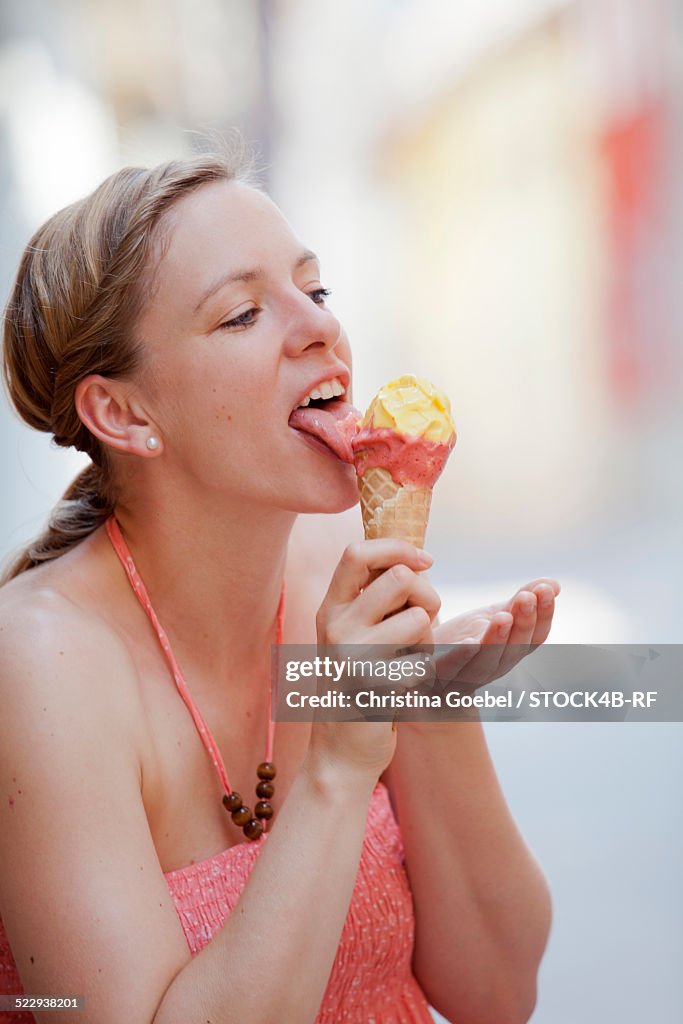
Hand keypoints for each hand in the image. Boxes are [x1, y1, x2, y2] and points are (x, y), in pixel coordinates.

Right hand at [307, 540, 439, 778]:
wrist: (339, 753)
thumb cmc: (358, 687)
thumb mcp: (351, 635)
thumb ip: (371, 600)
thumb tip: (412, 561)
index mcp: (330, 608)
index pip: (358, 551)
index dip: (398, 548)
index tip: (426, 562)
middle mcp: (335, 625)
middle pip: (400, 577)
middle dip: (427, 596)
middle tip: (425, 623)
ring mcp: (352, 655)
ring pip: (418, 618)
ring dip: (430, 639)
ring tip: (412, 660)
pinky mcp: (374, 685)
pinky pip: (423, 661)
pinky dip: (425, 674)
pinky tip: (406, 689)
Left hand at [429, 578, 559, 692]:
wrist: (418, 665)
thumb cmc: (460, 640)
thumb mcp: (492, 617)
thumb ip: (519, 602)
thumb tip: (553, 584)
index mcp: (510, 652)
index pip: (536, 636)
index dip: (544, 614)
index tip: (546, 589)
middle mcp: (494, 669)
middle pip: (516, 650)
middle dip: (524, 623)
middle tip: (527, 596)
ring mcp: (466, 678)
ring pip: (487, 661)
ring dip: (497, 639)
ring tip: (503, 616)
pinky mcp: (437, 677)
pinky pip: (451, 670)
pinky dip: (462, 657)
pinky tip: (470, 641)